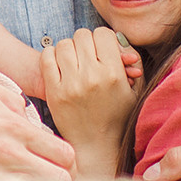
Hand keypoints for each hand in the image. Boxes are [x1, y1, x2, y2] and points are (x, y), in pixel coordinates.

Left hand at [41, 27, 139, 178]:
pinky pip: (47, 57)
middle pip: (82, 35)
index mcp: (114, 74)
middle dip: (85, 43)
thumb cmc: (117, 118)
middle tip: (87, 56)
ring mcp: (71, 84)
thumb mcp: (134, 92)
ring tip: (73, 62)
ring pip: (63, 44)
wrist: (95, 146)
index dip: (103, 39)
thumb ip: (132, 63)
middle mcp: (92, 76)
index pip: (103, 34)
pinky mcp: (54, 91)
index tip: (102, 49)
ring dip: (68, 49)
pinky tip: (59, 66)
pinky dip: (51, 56)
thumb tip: (120, 41)